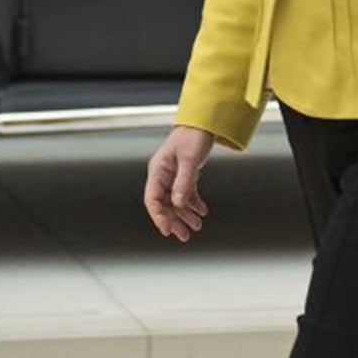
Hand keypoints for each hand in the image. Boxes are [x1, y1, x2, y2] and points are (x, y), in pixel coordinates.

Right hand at [144, 126, 216, 241]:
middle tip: (184, 235)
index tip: (167, 230)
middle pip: (164, 204)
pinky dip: (193, 204)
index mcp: (158, 170)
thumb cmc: (193, 135)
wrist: (204, 122)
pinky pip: (186, 194)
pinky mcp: (184, 174)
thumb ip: (183, 182)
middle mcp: (163, 174)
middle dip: (174, 220)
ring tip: (196, 227)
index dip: (158, 216)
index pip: (153, 199)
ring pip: (175, 201)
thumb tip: (178, 203)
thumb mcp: (189, 160)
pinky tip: (202, 211)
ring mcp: (173, 175)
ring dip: (185, 215)